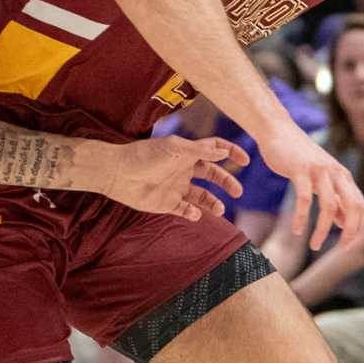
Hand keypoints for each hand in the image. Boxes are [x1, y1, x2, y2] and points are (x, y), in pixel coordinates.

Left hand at [95, 134, 246, 220]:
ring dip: (213, 203)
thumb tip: (224, 152)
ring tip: (220, 209)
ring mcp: (176, 187)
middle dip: (227, 182)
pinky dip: (193, 213)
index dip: (231, 152)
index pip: (214, 149)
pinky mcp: (167, 204)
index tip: (245, 160)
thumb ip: (200, 151)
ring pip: (202, 196)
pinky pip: (186, 210)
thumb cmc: (144, 156)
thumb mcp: (175, 149)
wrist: (117, 174)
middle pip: (213, 175)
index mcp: (187, 153)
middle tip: (238, 192)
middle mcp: (184, 169)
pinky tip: (194, 213)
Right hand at [262, 123, 363, 249]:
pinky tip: (297, 231)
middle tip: (339, 249)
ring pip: (328, 206)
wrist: (278, 131)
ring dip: (323, 230)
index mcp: (343, 176)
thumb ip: (334, 198)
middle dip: (350, 232)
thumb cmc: (299, 157)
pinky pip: (304, 199)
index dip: (357, 227)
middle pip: (352, 206)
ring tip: (315, 245)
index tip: (346, 244)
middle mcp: (336, 173)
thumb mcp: (321, 178)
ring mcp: (319, 170)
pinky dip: (302, 218)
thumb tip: (344, 222)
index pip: (360, 206)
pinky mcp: (300, 170)